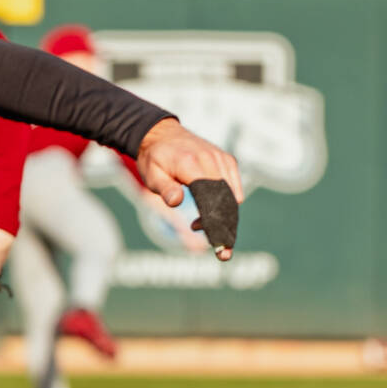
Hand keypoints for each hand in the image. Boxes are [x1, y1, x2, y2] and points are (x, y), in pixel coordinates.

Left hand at [136, 118, 244, 257]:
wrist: (161, 133)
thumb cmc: (154, 158)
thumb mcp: (151, 175)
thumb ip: (165, 189)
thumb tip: (176, 202)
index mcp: (192, 164)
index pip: (211, 199)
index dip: (217, 224)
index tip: (219, 245)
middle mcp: (211, 160)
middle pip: (228, 201)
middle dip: (227, 229)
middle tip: (223, 254)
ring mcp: (222, 159)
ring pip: (233, 197)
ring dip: (225, 219)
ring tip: (199, 227)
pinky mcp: (227, 161)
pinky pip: (234, 188)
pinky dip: (229, 205)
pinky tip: (208, 214)